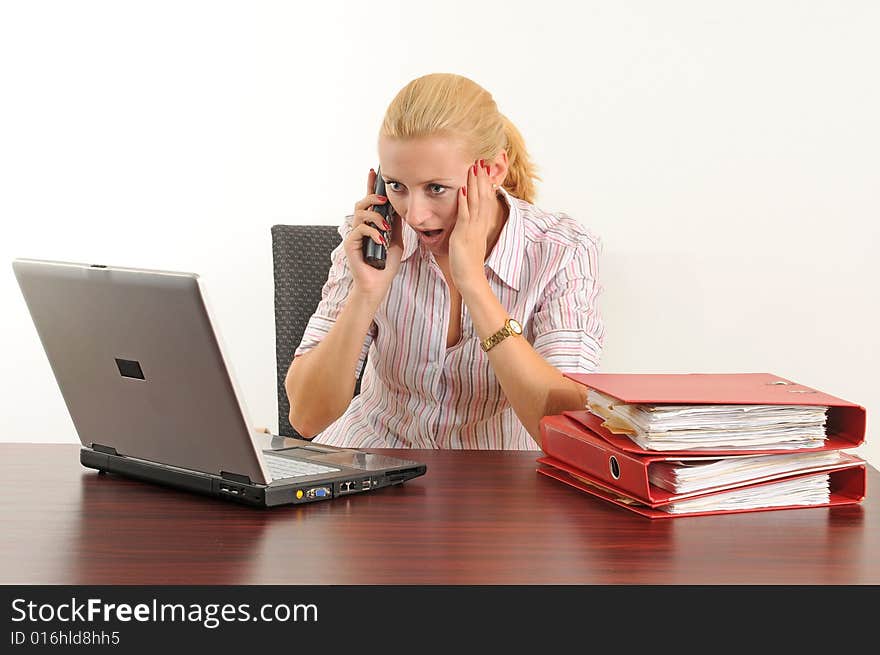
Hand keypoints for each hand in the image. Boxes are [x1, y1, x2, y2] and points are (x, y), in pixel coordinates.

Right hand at [343, 168, 403, 301]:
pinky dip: (372, 233)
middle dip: (373, 198)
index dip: (371, 186)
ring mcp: (355, 235)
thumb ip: (396, 225)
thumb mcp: (396, 241)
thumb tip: (400, 208)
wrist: (378, 284)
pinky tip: (381, 241)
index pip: (370, 201)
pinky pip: (360, 230)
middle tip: (384, 200)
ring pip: (360, 213)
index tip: (373, 172)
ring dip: (375, 217)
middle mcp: (361, 227)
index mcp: (371, 225)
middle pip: (362, 203)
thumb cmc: (386, 265)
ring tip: (385, 227)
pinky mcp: (351, 244)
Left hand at [449, 160, 493, 292]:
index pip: (485, 200)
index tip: (484, 169)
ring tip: (474, 167)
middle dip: (481, 178)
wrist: (470, 278)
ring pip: (475, 202)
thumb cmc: (467, 263)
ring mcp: (472, 228)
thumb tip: (465, 222)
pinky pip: (465, 215)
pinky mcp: (464, 234)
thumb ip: (467, 229)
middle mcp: (479, 224)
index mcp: (480, 225)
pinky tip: (463, 190)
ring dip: (475, 184)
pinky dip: (464, 202)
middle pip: (482, 196)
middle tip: (481, 160)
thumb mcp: (469, 241)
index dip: (485, 184)